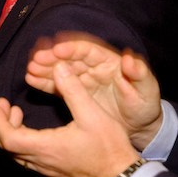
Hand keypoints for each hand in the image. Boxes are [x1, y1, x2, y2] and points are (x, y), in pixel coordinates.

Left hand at [0, 61, 141, 176]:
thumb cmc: (109, 147)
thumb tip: (58, 67)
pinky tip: (37, 134)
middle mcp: (42, 162)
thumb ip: (73, 90)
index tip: (0, 104)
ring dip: (13, 135)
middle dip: (3, 125)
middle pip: (8, 147)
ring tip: (19, 117)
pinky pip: (29, 161)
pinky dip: (24, 145)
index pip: (8, 138)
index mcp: (46, 147)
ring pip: (18, 156)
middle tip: (7, 107)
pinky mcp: (56, 175)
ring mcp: (48, 171)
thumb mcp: (92, 113)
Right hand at [25, 34, 163, 149]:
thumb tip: (128, 57)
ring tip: (30, 69)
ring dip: (45, 68)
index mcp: (110, 62)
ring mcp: (83, 80)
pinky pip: (58, 86)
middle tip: (36, 59)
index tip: (57, 50)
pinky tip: (32, 80)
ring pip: (61, 70)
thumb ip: (140, 73)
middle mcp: (94, 67)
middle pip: (70, 58)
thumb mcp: (147, 90)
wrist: (140, 127)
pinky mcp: (76, 93)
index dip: (72, 49)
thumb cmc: (145, 106)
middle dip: (52, 57)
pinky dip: (45, 82)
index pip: (88, 50)